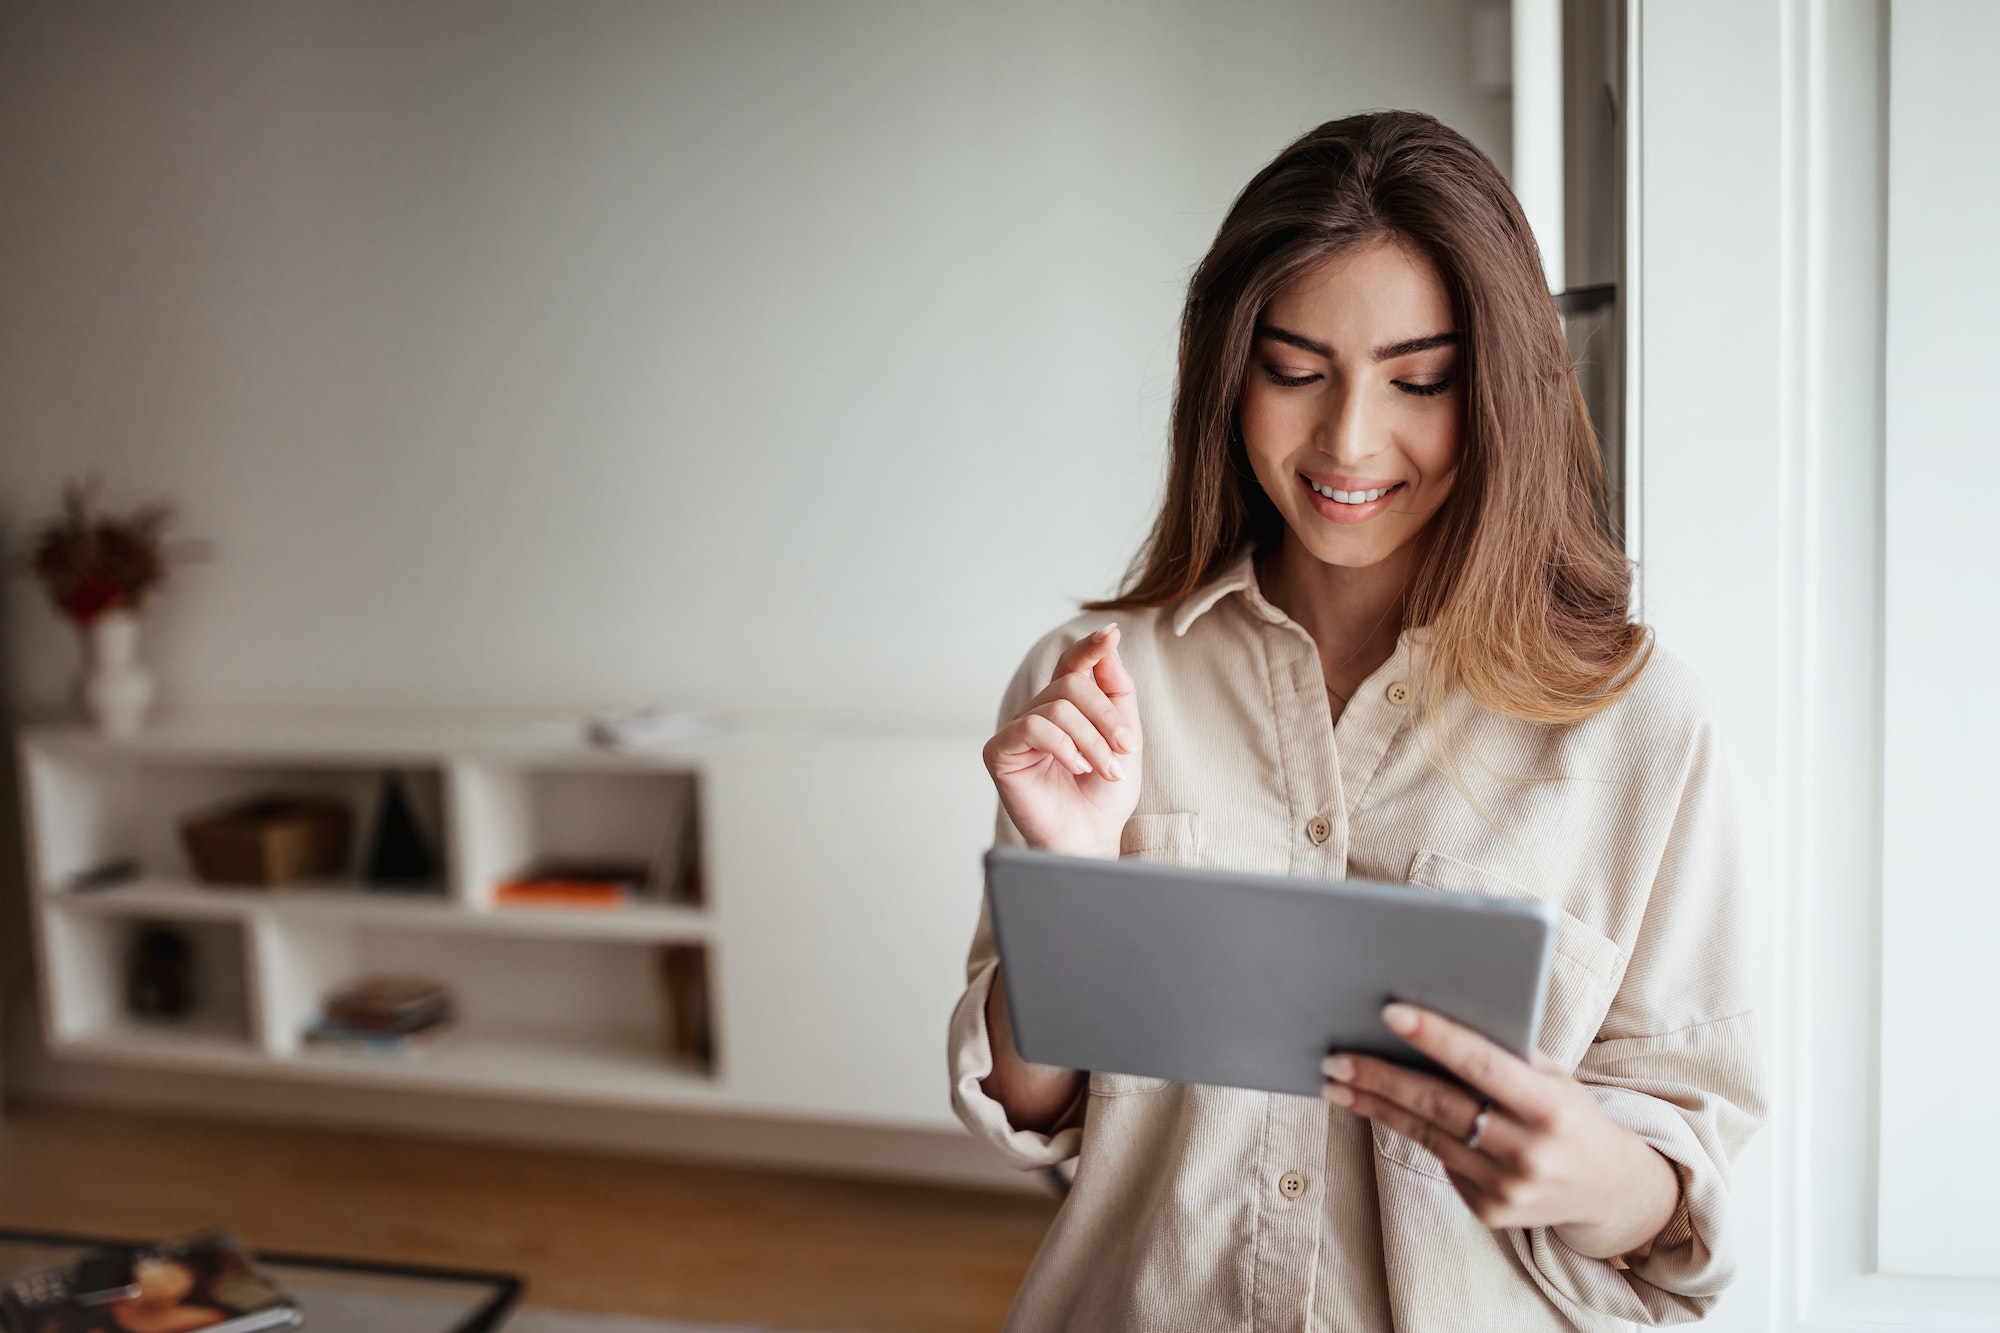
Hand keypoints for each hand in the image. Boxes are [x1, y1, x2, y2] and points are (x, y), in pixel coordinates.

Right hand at [982, 624, 1141, 859]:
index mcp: (1065, 706)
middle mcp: (1038, 713)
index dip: (1089, 647)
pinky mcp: (1000, 752)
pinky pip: (1032, 728)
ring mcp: (1016, 731)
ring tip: (1106, 770)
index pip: (1072, 664)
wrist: (1091, 838)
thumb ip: (1117, 692)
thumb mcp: (1125, 738)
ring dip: (1092, 741)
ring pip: (1057, 708)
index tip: (1110, 634)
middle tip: (1126, 748)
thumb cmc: (1104, 795)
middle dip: (1106, 716)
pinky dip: (1064, 747)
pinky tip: (1077, 769)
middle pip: (1072, 685)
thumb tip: (1107, 646)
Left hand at [1322, 1002, 1681, 1260]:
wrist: (1611, 1190)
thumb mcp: (1555, 1078)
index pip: (1482, 1065)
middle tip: (1336, 1058)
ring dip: (1375, 1106)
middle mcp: (1529, 1151)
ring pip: (1427, 1135)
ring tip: (1337, 1083)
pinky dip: (1413, 1132)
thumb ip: (1506, 1055)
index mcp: (1551, 1107)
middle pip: (1439, 1105)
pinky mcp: (1489, 1211)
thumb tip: (1433, 1022)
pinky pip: (1440, 1161)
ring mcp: (1507, 1188)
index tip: (1390, 1013)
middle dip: (1380, 1078)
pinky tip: (1381, 1110)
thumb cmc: (1572, 1114)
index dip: (1435, 1038)